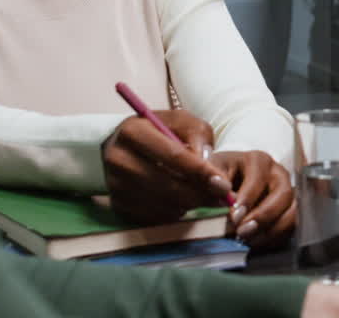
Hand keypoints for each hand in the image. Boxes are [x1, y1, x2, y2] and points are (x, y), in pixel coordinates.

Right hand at [102, 109, 232, 223]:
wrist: (124, 144)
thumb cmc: (159, 130)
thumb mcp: (182, 121)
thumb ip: (198, 137)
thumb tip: (208, 167)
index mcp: (133, 131)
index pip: (172, 155)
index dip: (200, 171)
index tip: (223, 183)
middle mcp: (118, 159)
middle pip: (165, 185)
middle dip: (199, 194)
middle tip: (222, 198)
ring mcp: (115, 184)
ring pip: (161, 204)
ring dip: (188, 204)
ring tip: (205, 197)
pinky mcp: (117, 204)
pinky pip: (152, 216)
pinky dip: (173, 212)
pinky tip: (183, 201)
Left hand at [209, 150, 294, 248]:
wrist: (220, 189)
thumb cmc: (217, 177)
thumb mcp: (209, 172)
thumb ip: (212, 178)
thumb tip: (220, 186)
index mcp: (258, 161)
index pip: (259, 179)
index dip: (248, 199)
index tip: (234, 216)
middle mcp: (277, 174)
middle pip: (283, 194)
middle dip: (264, 216)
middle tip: (243, 231)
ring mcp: (286, 193)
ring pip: (292, 211)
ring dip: (273, 229)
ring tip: (250, 240)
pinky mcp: (288, 211)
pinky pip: (291, 226)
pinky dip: (275, 238)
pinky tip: (256, 243)